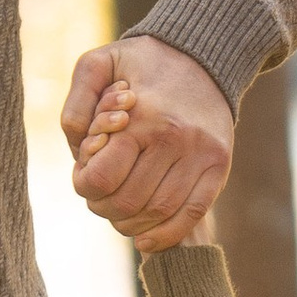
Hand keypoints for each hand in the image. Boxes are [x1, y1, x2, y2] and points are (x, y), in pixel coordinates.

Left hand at [64, 31, 233, 251]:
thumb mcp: (99, 64)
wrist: (203, 56)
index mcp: (142, 117)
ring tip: (120, 213)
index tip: (83, 178)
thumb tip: (78, 151)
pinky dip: (166, 235)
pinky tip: (146, 240)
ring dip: (130, 225)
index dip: (84, 186)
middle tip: (100, 197)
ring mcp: (201, 155)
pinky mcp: (219, 166)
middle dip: (104, 207)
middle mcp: (174, 138)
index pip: (102, 178)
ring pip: (158, 213)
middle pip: (127, 202)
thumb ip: (77, 104)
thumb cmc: (142, 64)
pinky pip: (192, 214)